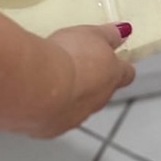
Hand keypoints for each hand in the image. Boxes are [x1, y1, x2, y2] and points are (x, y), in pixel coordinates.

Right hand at [31, 23, 135, 138]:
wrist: (36, 86)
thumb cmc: (67, 56)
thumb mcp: (91, 34)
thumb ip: (108, 34)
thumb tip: (123, 32)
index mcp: (112, 76)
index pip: (126, 74)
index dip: (121, 67)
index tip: (116, 61)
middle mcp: (98, 101)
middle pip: (102, 92)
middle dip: (91, 82)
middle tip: (75, 67)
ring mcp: (75, 118)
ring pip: (77, 108)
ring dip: (68, 97)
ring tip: (51, 82)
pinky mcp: (51, 129)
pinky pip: (52, 119)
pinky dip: (46, 110)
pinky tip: (33, 98)